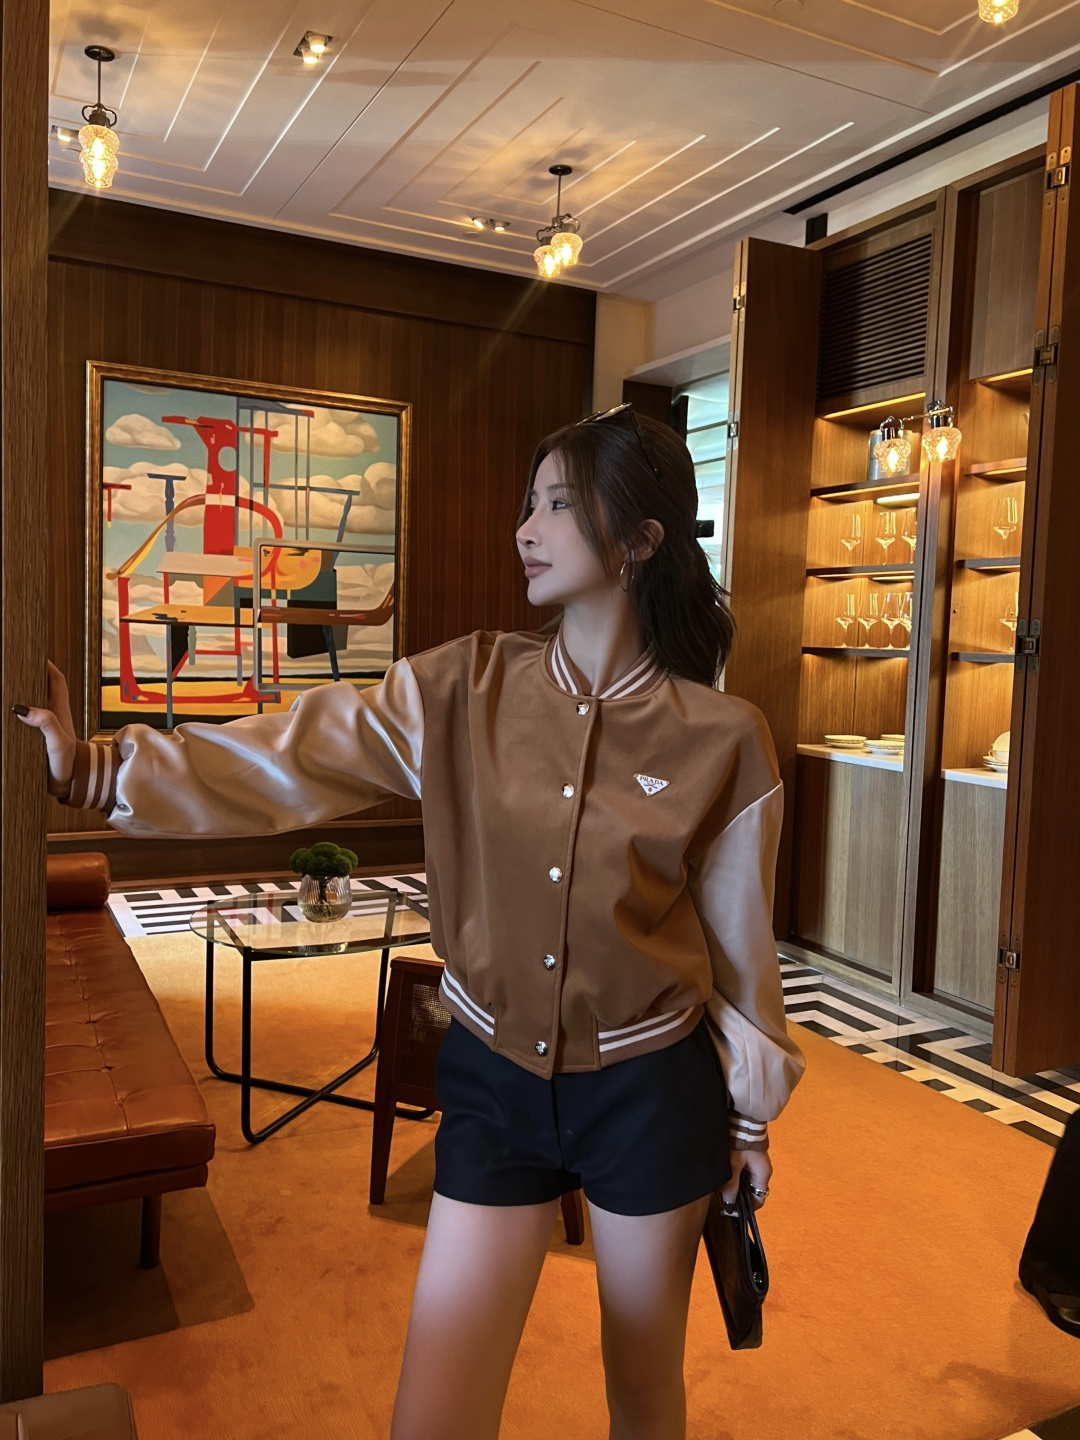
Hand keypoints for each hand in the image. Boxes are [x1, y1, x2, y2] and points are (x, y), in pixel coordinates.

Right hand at [13, 661, 77, 795]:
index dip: (47, 666)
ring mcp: (47, 726)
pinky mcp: (40, 737)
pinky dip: (22, 715)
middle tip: (16, 669)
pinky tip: (11, 717)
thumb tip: (25, 709)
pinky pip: (30, 720)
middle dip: (32, 676)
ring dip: (25, 695)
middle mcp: (53, 715)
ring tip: (9, 687)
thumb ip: (46, 724)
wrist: (71, 785)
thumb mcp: (58, 742)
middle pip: (43, 688)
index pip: (56, 680)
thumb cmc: (69, 764)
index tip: (35, 656)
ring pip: (36, 703)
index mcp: (59, 711)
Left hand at [721, 1147, 772, 1211]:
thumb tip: (729, 1206)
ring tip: (721, 1186)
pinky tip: (724, 1174)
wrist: (741, 1118)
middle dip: (738, 1196)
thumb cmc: (739, 1142)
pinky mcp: (750, 1157)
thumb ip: (730, 1186)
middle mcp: (763, 1171)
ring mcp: (757, 1163)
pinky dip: (735, 1176)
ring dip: (735, 1185)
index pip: (758, 1200)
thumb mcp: (732, 1166)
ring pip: (746, 1182)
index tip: (731, 1208)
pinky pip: (744, 1172)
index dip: (746, 1208)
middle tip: (722, 1196)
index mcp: (763, 1174)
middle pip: (752, 1191)